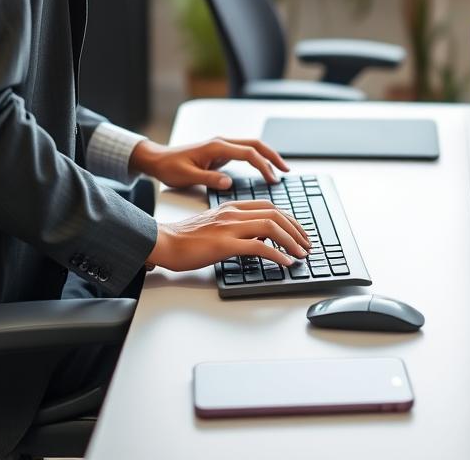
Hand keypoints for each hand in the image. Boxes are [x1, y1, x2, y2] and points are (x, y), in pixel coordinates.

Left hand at [129, 137, 289, 188]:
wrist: (157, 160)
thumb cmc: (169, 168)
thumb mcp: (187, 176)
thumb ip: (209, 179)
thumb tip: (229, 183)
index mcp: (216, 146)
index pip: (248, 153)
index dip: (263, 166)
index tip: (273, 179)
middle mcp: (222, 143)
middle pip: (256, 144)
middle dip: (273, 156)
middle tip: (286, 170)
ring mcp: (222, 146)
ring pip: (252, 147)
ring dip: (267, 156)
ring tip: (280, 170)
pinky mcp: (220, 152)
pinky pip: (245, 153)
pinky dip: (257, 159)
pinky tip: (263, 169)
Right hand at [146, 200, 310, 270]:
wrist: (162, 241)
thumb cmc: (185, 239)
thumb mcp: (216, 227)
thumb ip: (238, 229)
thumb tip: (260, 241)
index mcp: (231, 207)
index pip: (269, 206)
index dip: (289, 219)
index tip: (299, 232)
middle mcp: (233, 213)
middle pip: (275, 214)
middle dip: (296, 229)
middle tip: (307, 244)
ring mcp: (229, 227)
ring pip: (270, 227)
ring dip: (291, 241)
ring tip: (301, 254)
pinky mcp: (224, 244)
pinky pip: (257, 247)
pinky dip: (276, 254)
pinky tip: (285, 262)